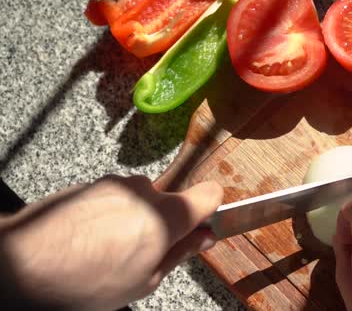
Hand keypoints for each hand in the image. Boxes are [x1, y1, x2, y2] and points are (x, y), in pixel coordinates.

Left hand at [0, 175, 222, 310]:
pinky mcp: (94, 184)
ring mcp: (117, 184)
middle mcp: (146, 191)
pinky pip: (117, 198)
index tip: (201, 227)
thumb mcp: (145, 281)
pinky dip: (112, 215)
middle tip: (142, 254)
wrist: (26, 261)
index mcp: (167, 216)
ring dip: (135, 219)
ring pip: (142, 201)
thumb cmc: (87, 280)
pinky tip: (91, 240)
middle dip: (164, 224)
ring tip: (108, 250)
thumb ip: (180, 253)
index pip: (211, 194)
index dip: (211, 210)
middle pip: (171, 202)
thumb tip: (204, 238)